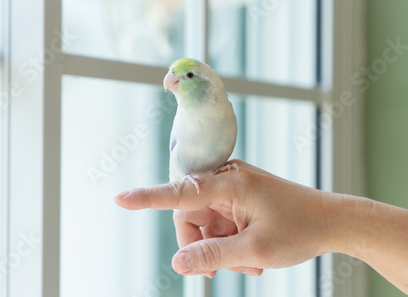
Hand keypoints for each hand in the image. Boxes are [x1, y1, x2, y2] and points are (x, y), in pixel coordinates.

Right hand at [114, 159, 335, 277]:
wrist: (334, 221)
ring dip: (219, 247)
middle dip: (201, 245)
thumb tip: (177, 261)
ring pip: (205, 222)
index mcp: (229, 185)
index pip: (179, 192)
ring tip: (248, 265)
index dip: (146, 198)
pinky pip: (220, 222)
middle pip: (190, 215)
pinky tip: (251, 255)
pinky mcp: (239, 198)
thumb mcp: (256, 250)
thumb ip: (213, 254)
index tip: (119, 198)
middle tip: (220, 271)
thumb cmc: (300, 229)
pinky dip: (229, 241)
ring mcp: (234, 189)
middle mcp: (227, 181)